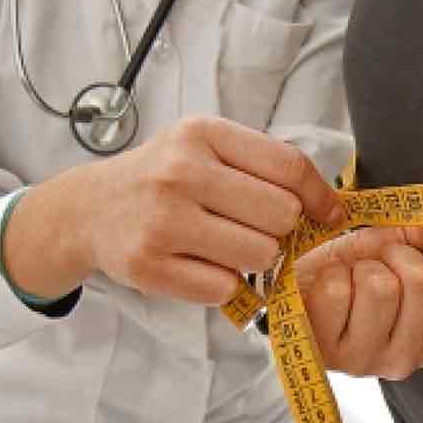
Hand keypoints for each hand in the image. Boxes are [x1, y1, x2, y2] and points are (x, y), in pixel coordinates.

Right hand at [4, 117, 344, 301]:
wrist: (89, 209)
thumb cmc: (164, 178)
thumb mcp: (206, 148)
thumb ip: (263, 166)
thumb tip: (332, 207)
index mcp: (203, 134)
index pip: (289, 166)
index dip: (321, 196)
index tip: (329, 214)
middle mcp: (181, 173)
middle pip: (282, 215)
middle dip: (281, 229)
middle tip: (256, 228)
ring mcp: (162, 222)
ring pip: (260, 255)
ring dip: (256, 260)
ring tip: (228, 247)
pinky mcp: (148, 267)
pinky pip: (225, 288)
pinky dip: (225, 284)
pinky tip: (202, 265)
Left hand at [295, 192, 422, 379]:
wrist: (294, 293)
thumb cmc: (346, 278)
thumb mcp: (387, 253)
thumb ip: (420, 239)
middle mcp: (407, 359)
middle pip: (421, 281)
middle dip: (396, 253)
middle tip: (378, 259)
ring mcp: (368, 361)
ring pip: (380, 285)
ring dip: (361, 266)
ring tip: (349, 277)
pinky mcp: (330, 354)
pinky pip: (339, 290)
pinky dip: (331, 274)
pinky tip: (325, 289)